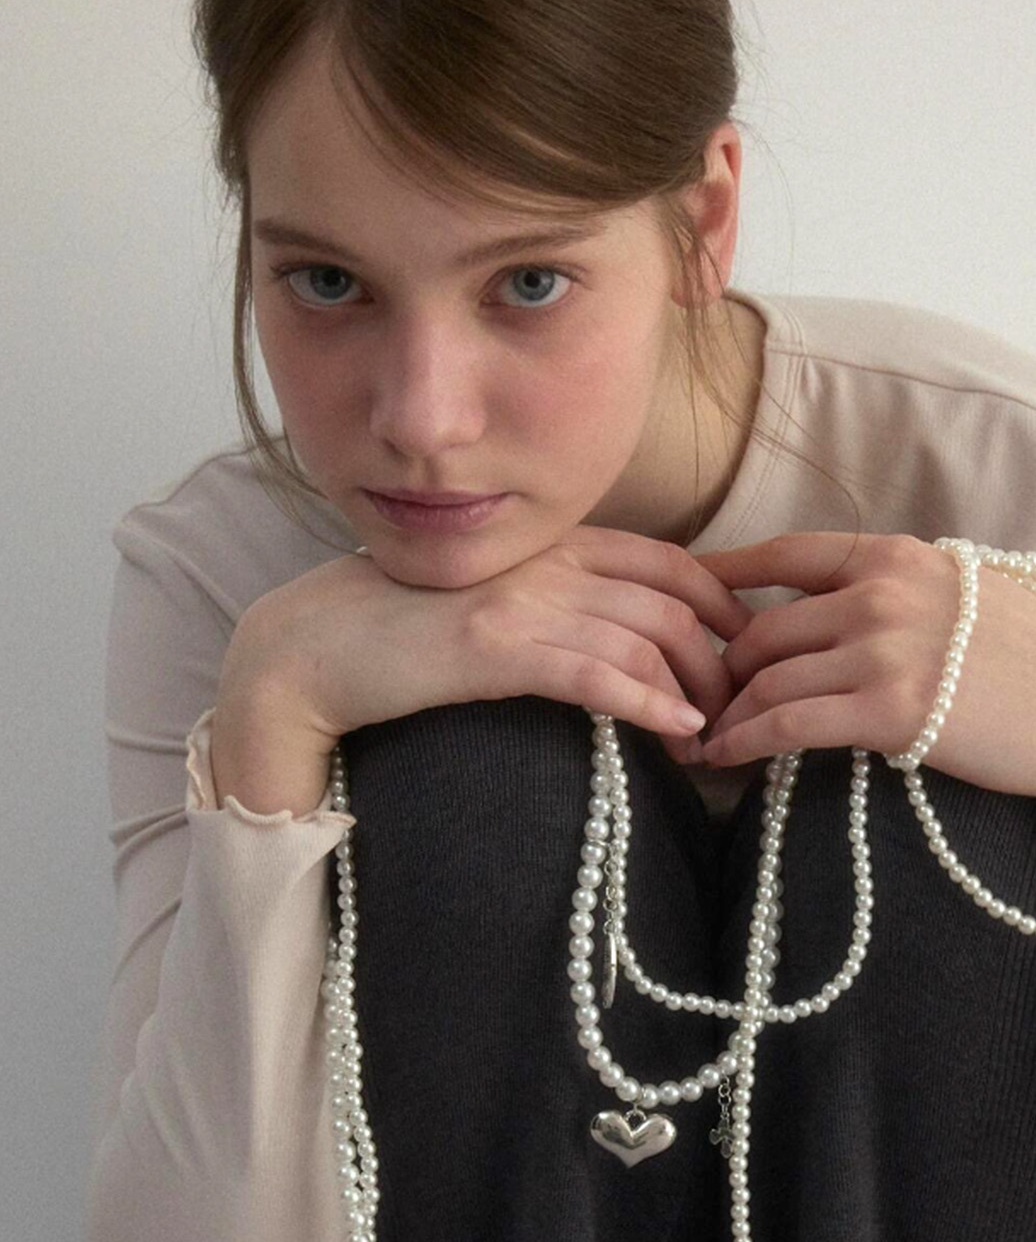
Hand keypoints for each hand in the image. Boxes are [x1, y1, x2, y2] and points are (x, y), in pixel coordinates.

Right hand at [234, 524, 756, 775]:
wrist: (318, 645)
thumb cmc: (407, 629)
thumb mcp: (496, 597)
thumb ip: (558, 602)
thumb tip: (623, 642)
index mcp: (553, 545)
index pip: (668, 562)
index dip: (725, 602)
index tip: (748, 651)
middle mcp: (548, 563)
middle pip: (673, 604)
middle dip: (724, 661)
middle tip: (742, 713)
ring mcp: (523, 602)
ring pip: (646, 638)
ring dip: (698, 693)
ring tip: (717, 741)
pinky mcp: (495, 648)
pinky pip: (594, 672)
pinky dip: (648, 701)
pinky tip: (679, 733)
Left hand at [692, 531, 1035, 797]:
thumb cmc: (1022, 654)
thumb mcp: (955, 590)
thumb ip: (886, 588)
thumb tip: (817, 607)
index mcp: (893, 556)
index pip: (784, 553)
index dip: (723, 573)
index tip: (685, 592)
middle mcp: (880, 593)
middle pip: (763, 627)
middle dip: (721, 669)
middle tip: (698, 699)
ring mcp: (883, 648)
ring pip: (766, 678)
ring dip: (725, 713)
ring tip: (700, 736)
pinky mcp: (888, 709)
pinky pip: (787, 722)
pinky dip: (742, 740)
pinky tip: (718, 756)